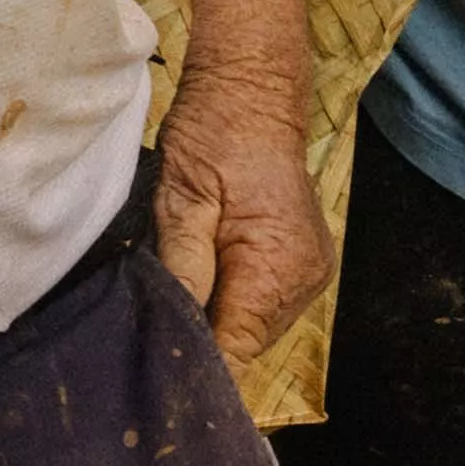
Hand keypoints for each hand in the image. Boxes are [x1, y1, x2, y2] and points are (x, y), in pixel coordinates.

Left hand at [152, 77, 325, 371]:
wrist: (253, 92)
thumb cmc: (214, 134)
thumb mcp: (182, 199)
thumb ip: (182, 269)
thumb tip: (171, 328)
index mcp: (276, 267)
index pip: (234, 352)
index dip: (195, 367)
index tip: (155, 374)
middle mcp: (304, 280)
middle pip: (244, 346)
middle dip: (203, 340)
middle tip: (154, 324)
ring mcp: (310, 275)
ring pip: (253, 330)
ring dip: (218, 320)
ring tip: (182, 292)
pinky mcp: (306, 266)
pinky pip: (264, 307)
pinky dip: (235, 302)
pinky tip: (209, 279)